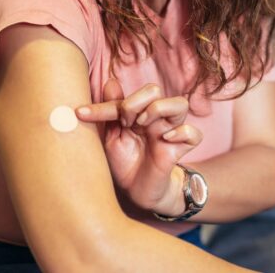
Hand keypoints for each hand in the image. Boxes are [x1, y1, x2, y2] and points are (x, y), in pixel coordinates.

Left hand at [76, 79, 202, 215]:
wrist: (137, 192)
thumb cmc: (125, 163)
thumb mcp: (112, 138)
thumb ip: (111, 112)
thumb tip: (109, 82)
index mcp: (138, 113)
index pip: (125, 96)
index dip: (102, 105)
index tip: (80, 114)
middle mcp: (156, 118)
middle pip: (154, 89)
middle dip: (135, 102)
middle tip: (125, 123)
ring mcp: (170, 132)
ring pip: (180, 104)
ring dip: (158, 110)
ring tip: (143, 126)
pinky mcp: (181, 149)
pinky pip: (193, 133)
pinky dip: (181, 133)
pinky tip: (165, 140)